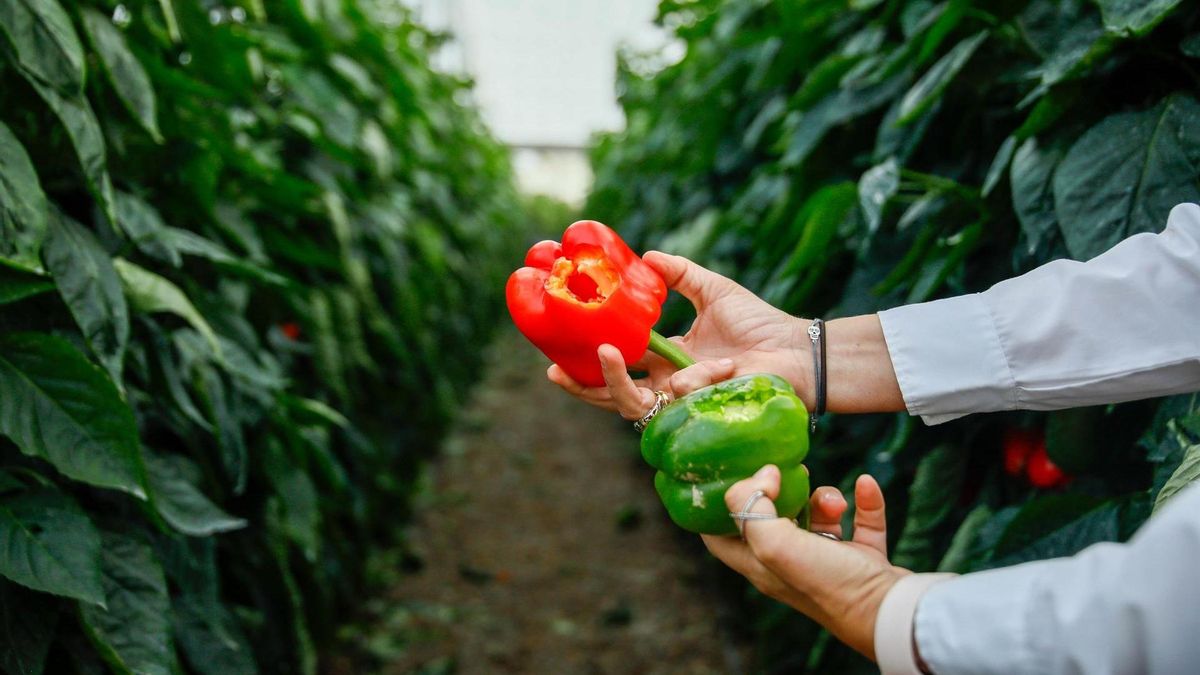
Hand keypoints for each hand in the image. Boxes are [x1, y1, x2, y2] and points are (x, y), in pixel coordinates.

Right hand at [547, 251, 810, 420]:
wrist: (797, 352)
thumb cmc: (761, 325)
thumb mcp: (713, 290)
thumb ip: (679, 274)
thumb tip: (644, 256)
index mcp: (667, 358)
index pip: (620, 362)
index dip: (588, 358)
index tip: (558, 347)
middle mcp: (669, 383)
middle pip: (612, 392)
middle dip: (580, 386)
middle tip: (553, 370)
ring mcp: (682, 402)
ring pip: (630, 404)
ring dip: (613, 380)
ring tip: (605, 353)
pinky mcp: (698, 413)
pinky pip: (679, 399)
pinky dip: (696, 378)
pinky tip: (720, 366)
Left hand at [703, 466, 908, 660]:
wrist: (890, 611)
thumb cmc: (829, 584)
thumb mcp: (776, 544)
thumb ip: (754, 506)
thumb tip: (762, 474)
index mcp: (761, 567)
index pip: (722, 538)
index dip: (716, 510)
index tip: (726, 477)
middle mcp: (790, 566)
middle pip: (771, 522)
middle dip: (776, 493)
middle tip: (783, 471)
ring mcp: (829, 564)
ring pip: (818, 519)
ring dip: (825, 498)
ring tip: (833, 501)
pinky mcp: (863, 559)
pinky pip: (861, 521)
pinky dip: (864, 501)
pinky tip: (865, 485)